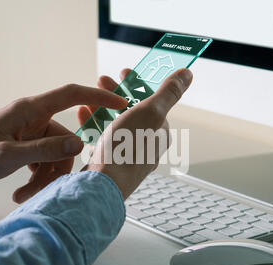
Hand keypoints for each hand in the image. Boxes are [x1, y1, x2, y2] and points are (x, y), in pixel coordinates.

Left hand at [0, 84, 127, 202]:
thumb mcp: (9, 154)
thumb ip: (45, 150)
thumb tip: (80, 146)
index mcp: (31, 110)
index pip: (71, 94)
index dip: (97, 97)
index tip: (120, 104)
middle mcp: (35, 119)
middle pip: (65, 140)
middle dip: (57, 167)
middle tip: (39, 188)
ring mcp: (32, 133)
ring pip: (56, 155)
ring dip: (45, 177)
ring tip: (25, 194)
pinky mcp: (27, 145)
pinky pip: (45, 160)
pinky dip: (38, 176)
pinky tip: (23, 189)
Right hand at [78, 68, 192, 198]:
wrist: (103, 184)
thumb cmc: (127, 150)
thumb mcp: (151, 112)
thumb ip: (169, 92)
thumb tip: (188, 75)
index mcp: (159, 132)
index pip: (151, 100)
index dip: (137, 83)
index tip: (123, 72)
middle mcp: (147, 144)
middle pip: (132, 111)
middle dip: (116, 94)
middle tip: (101, 81)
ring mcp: (128, 154)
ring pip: (116, 124)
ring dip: (102, 107)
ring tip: (88, 98)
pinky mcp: (111, 162)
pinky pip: (103, 138)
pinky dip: (94, 124)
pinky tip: (83, 116)